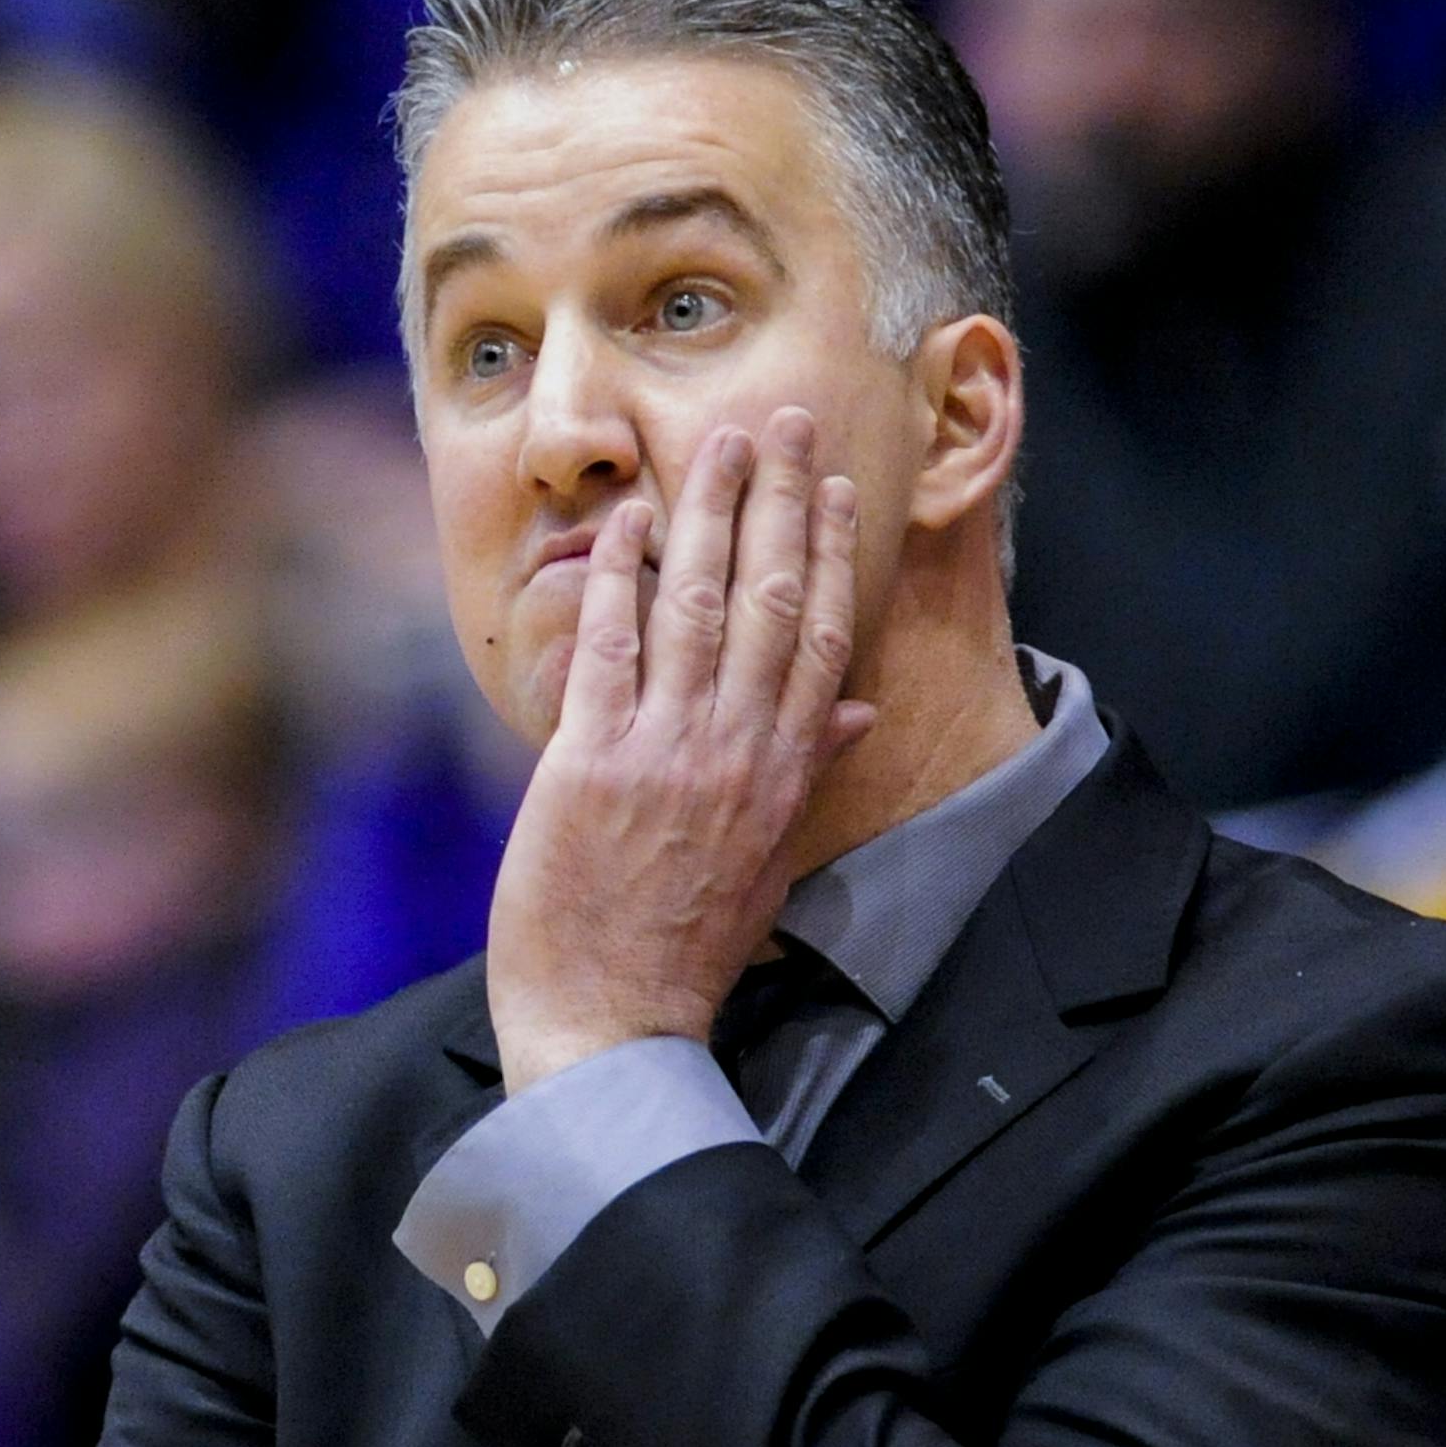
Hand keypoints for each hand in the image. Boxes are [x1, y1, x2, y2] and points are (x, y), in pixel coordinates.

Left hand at [485, 406, 874, 1095]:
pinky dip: (620, 578)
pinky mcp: (590, 764)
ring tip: (717, 443)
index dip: (829, 553)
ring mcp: (665, 754)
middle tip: (784, 421)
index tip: (835, 487)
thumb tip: (855, 713)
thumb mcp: (769, 865)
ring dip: (709, 514)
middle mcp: (735, 753)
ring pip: (697, 607)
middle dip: (779, 502)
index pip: (820, 640)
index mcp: (782, 777)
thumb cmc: (683, 951)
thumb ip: (808, 776)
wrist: (614, 1024)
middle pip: (769, 601)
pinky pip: (611, 649)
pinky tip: (629, 518)